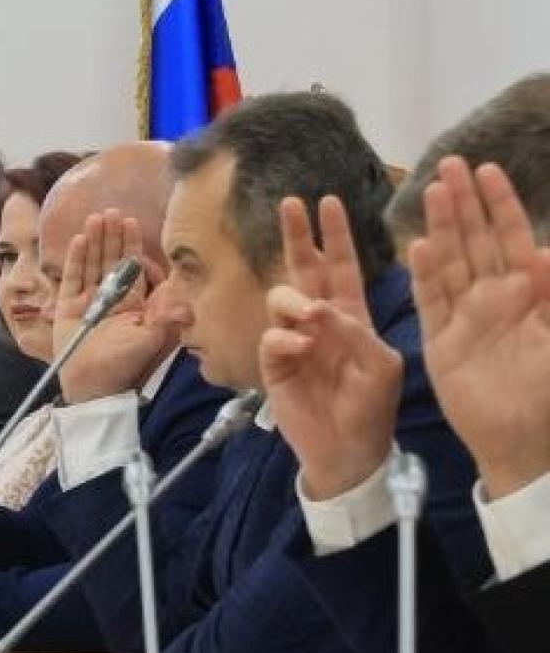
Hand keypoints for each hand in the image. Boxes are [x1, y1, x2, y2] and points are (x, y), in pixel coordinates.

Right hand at [51, 212, 176, 401]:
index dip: (131, 244)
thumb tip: (188, 303)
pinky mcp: (67, 308)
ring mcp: (87, 301)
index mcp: (132, 303)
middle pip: (110, 260)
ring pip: (91, 264)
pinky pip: (71, 278)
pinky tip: (80, 239)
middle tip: (111, 211)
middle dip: (112, 236)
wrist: (93, 385)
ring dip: (94, 241)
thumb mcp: (152, 338)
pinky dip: (75, 259)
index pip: (132, 267)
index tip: (131, 222)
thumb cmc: (125, 364)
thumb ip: (167, 317)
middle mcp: (110, 298)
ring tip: (95, 218)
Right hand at [259, 195, 403, 500]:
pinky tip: (298, 347)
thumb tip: (317, 310)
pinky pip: (272, 339)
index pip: (341, 266)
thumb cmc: (374, 407)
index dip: (334, 236)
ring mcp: (293, 342)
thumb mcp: (381, 365)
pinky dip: (284, 339)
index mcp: (351, 316)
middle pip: (304, 269)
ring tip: (307, 313)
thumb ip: (354, 332)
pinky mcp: (274, 366)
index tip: (327, 201)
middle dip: (297, 236)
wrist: (349, 450)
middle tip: (289, 203)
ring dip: (294, 299)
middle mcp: (319, 322)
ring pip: (282, 300)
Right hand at [412, 157, 549, 498]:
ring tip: (434, 192)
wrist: (521, 439)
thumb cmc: (547, 391)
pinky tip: (418, 248)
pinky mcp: (440, 341)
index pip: (510, 238)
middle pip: (475, 241)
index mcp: (526, 293)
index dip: (500, 204)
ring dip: (442, 227)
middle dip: (465, 203)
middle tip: (450, 165)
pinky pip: (430, 301)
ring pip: (450, 262)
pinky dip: (424, 276)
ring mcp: (464, 316)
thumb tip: (547, 249)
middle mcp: (493, 297)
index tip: (488, 170)